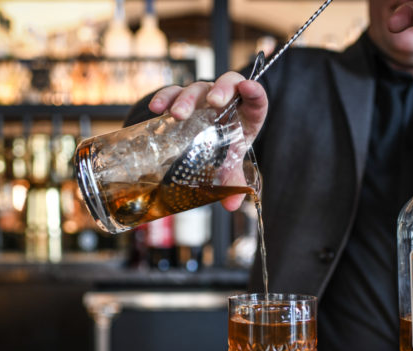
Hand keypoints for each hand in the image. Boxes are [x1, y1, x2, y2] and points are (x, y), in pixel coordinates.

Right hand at [148, 72, 267, 210]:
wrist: (200, 142)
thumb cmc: (222, 150)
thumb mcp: (229, 166)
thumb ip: (232, 182)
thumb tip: (232, 203)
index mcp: (245, 116)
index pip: (256, 100)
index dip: (256, 92)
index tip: (249, 88)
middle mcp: (226, 101)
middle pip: (227, 83)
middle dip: (221, 90)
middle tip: (213, 102)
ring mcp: (203, 96)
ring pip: (197, 88)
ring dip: (188, 99)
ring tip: (178, 115)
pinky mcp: (181, 97)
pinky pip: (172, 92)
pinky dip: (164, 97)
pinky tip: (156, 109)